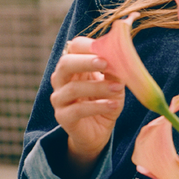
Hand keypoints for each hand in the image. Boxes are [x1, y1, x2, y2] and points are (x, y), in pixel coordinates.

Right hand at [49, 36, 124, 178]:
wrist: (98, 132)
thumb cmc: (105, 102)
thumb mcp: (114, 83)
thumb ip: (114, 70)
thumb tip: (119, 55)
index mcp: (74, 66)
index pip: (74, 47)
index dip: (89, 46)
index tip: (107, 49)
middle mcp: (61, 79)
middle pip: (65, 64)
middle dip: (86, 62)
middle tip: (105, 63)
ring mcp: (59, 98)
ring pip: (73, 88)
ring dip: (98, 87)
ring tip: (118, 88)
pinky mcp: (63, 117)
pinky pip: (78, 110)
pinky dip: (98, 106)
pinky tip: (113, 105)